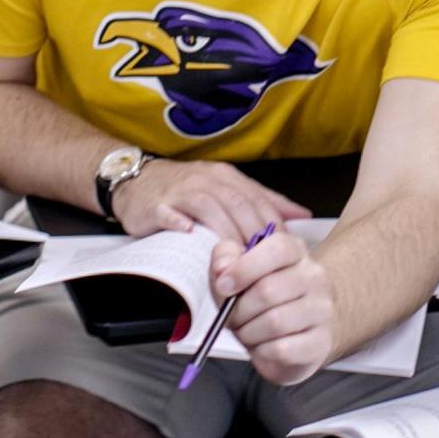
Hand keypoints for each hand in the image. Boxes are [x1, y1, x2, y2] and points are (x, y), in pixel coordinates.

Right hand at [113, 158, 312, 242]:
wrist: (137, 180)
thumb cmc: (186, 189)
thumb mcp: (227, 189)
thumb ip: (263, 201)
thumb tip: (301, 215)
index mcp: (226, 177)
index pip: (257, 199)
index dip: (272, 223)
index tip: (285, 248)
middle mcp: (206, 180)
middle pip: (236, 203)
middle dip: (253, 232)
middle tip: (264, 260)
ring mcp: (181, 191)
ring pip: (208, 207)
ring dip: (224, 232)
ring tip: (236, 258)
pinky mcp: (157, 204)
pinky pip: (170, 212)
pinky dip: (179, 222)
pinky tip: (189, 234)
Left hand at [211, 225, 334, 385]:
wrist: (298, 328)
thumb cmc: (262, 296)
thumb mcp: (238, 268)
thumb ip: (225, 257)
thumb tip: (222, 269)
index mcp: (295, 252)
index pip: (277, 250)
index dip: (244, 267)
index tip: (223, 285)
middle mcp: (314, 277)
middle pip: (268, 291)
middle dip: (238, 310)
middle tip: (230, 317)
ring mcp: (322, 309)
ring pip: (274, 322)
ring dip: (248, 332)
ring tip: (247, 331)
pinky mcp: (322, 341)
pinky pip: (282, 349)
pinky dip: (262, 352)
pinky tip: (262, 346)